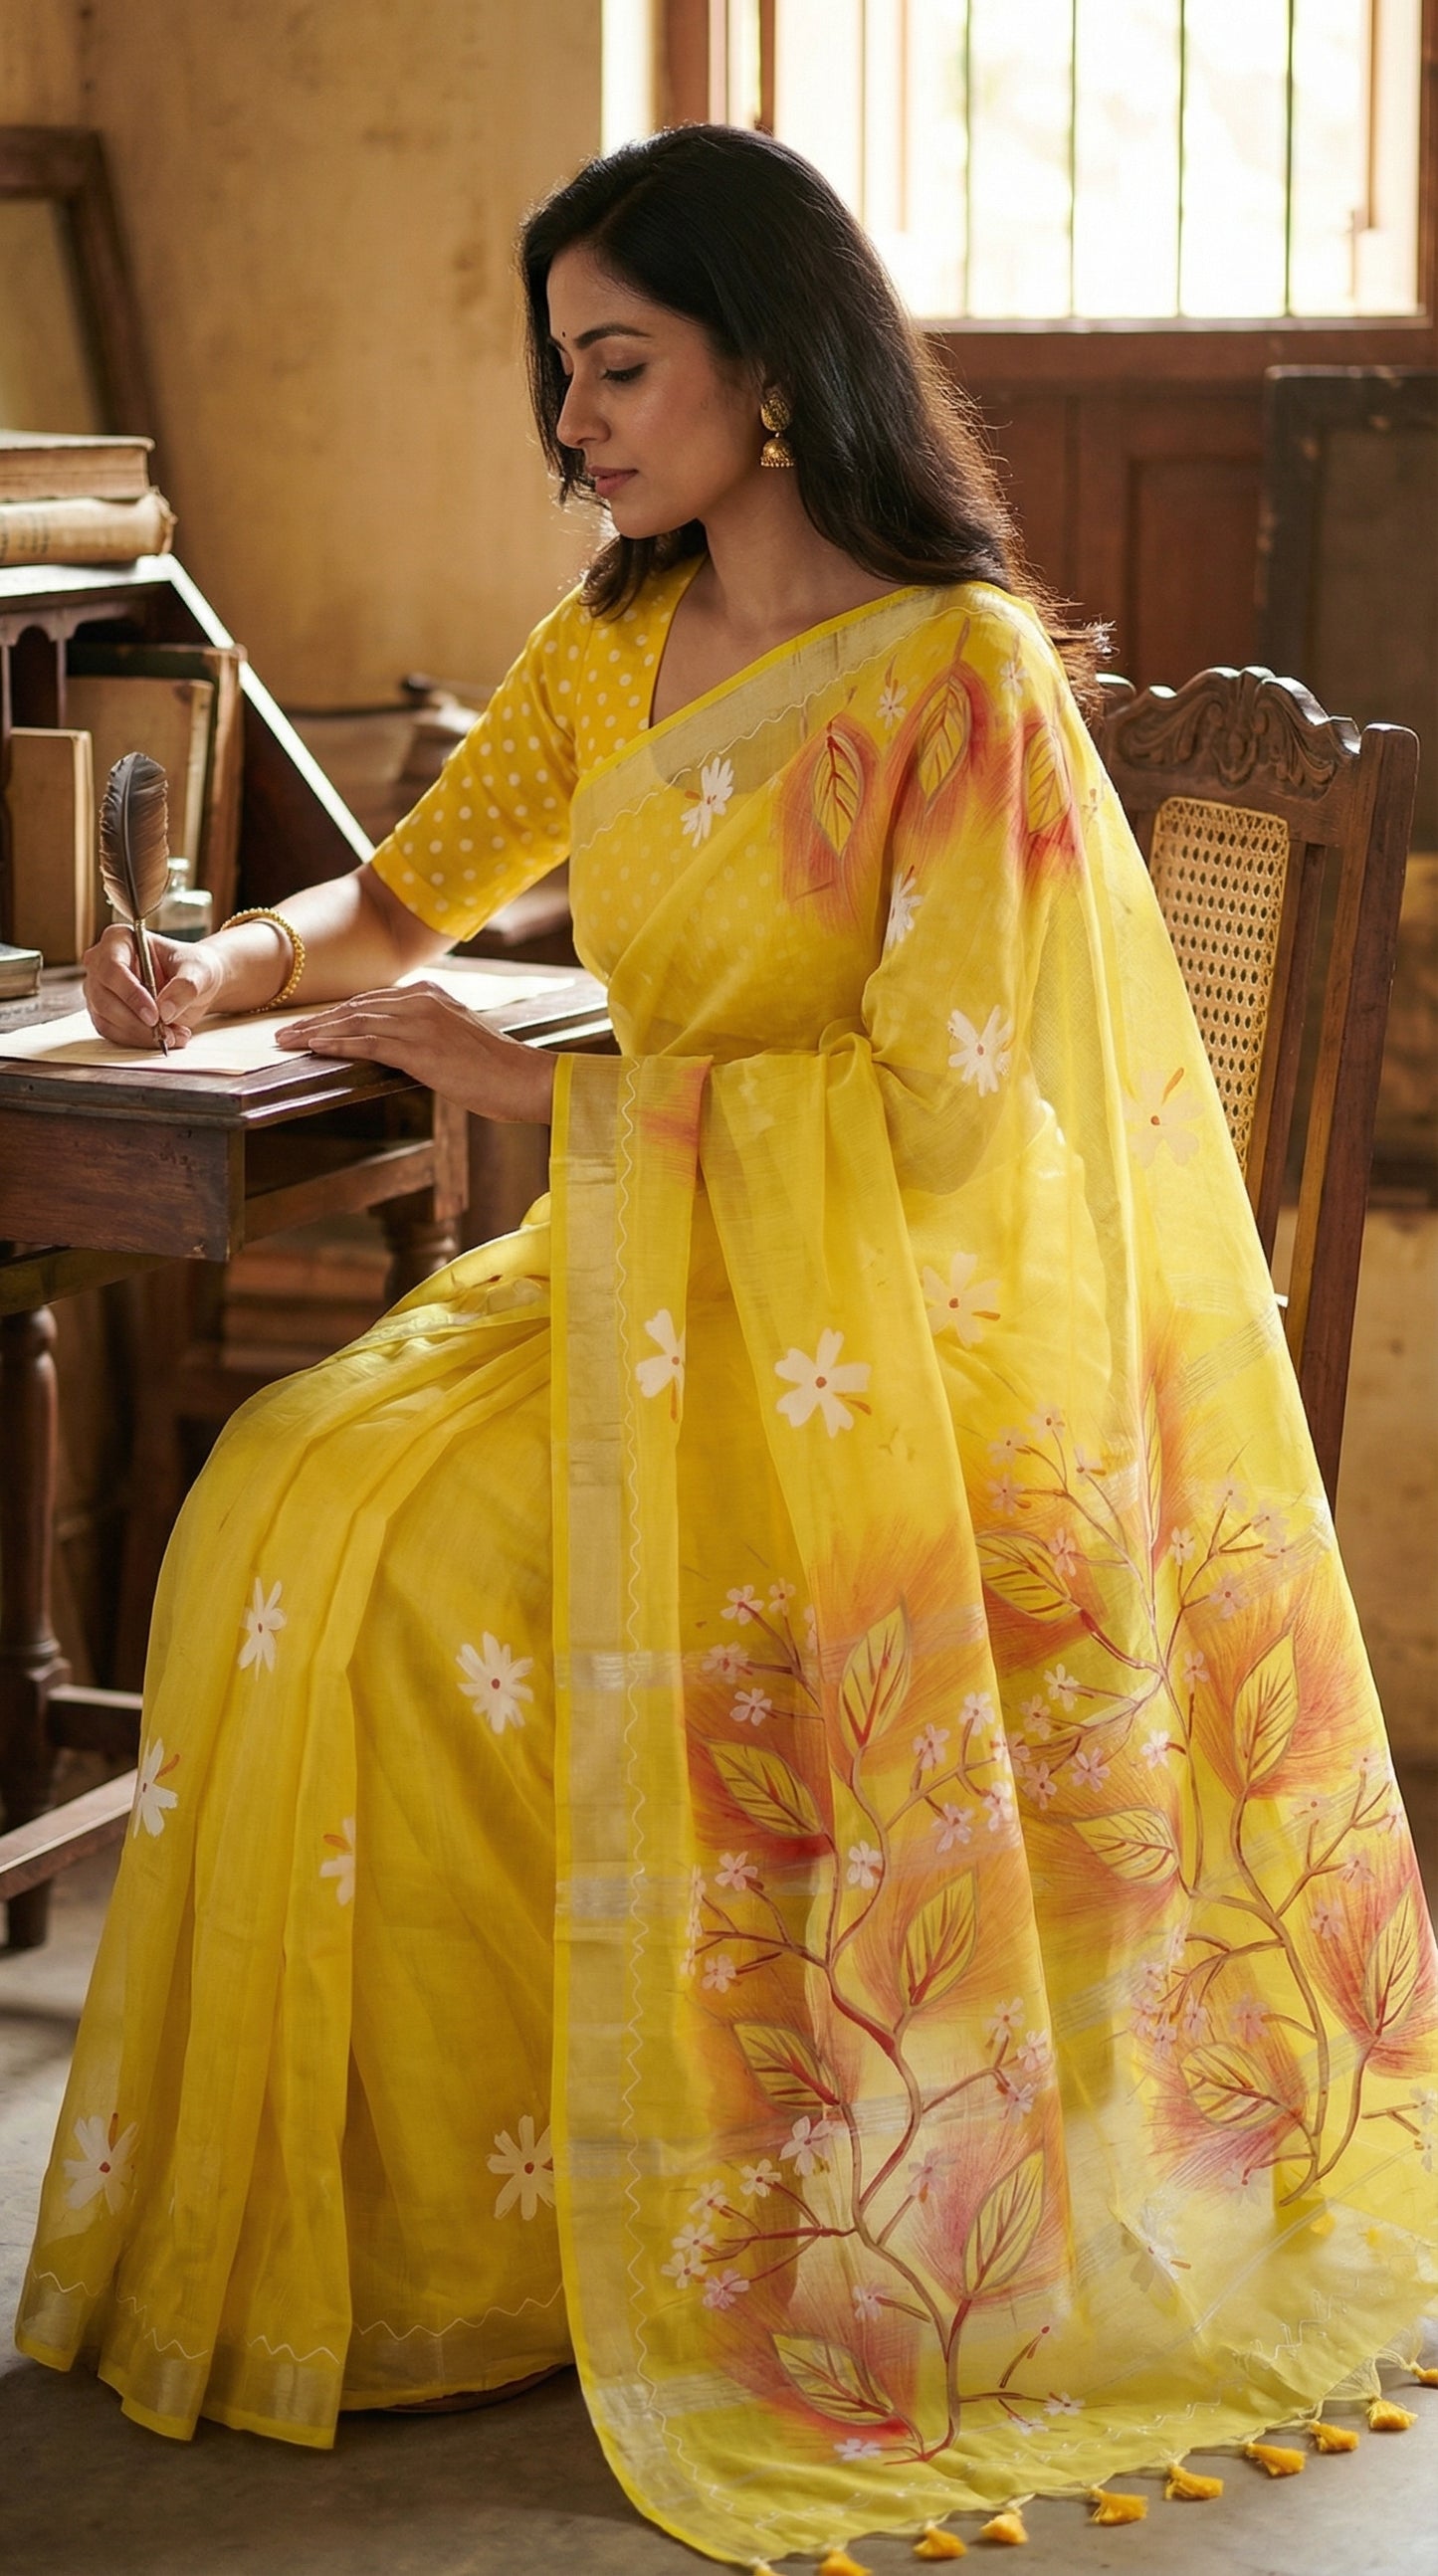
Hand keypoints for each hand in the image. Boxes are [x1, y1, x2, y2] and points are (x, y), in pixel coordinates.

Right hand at [83, 925, 229, 1046]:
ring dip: (140, 1034)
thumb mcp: (199, 971)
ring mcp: (98, 989)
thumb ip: (185, 987)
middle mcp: (101, 963)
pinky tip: (164, 1038)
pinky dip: (138, 1040)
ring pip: (106, 1019)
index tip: (155, 1016)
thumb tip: (164, 1010)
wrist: (195, 985)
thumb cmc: (193, 968)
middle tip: (166, 1033)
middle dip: (137, 1021)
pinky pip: (112, 1033)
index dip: (131, 994)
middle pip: (104, 997)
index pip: (112, 968)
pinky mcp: (103, 1012)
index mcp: (119, 939)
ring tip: (174, 1036)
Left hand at [275, 982, 557, 1123]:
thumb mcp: (459, 1040)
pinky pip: (367, 1042)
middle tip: (285, 1032)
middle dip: (318, 1020)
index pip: (372, 1002)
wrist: (523, 1078)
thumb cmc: (497, 1070)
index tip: (312, 1023)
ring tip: (288, 1041)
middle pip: (356, 1008)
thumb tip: (399, 1050)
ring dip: (316, 1032)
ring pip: (355, 1023)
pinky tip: (315, 1048)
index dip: (338, 1014)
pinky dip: (337, 1044)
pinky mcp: (418, 1047)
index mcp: (431, 995)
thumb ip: (428, 1035)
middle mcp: (422, 1001)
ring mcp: (419, 1022)